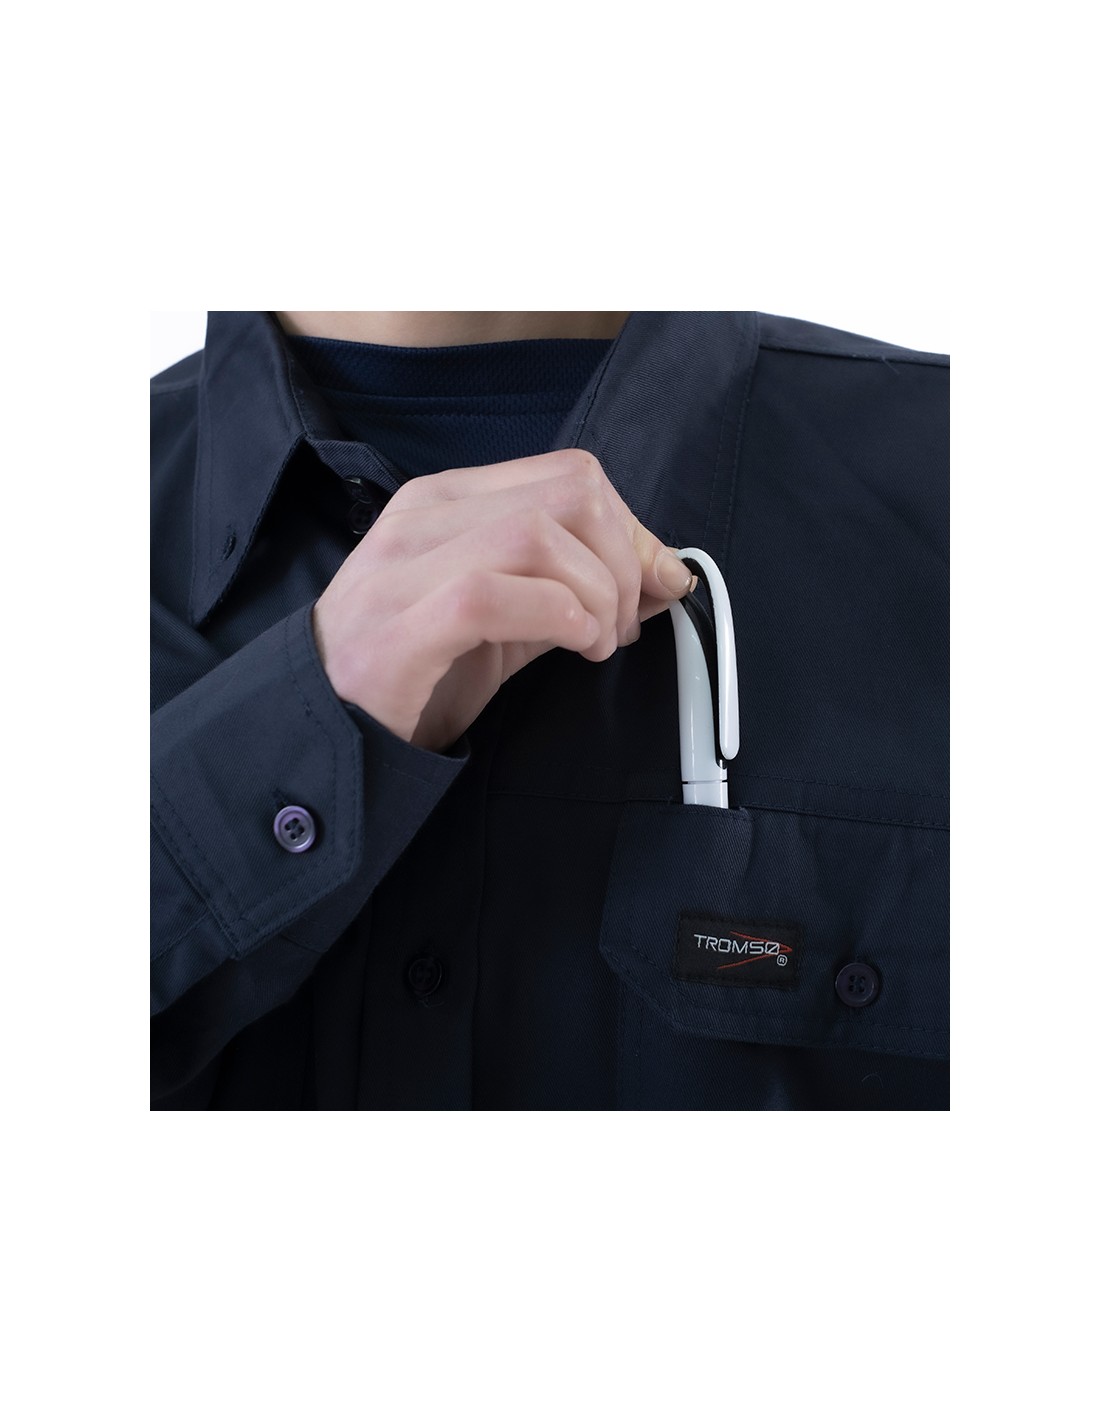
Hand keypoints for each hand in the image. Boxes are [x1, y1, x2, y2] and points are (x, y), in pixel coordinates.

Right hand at [312, 448, 697, 751]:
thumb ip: (575, 587)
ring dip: (595, 594)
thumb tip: (667, 573)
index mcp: (450, 500)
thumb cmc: (419, 670)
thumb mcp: (508, 618)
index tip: (650, 587)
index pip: (571, 474)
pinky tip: (574, 647)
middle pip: (568, 494)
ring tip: (595, 644)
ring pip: (538, 534)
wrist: (328, 726)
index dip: (631, 528)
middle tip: (620, 625)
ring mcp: (405, 566)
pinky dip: (561, 617)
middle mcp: (425, 516)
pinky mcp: (400, 622)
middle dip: (623, 560)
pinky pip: (497, 593)